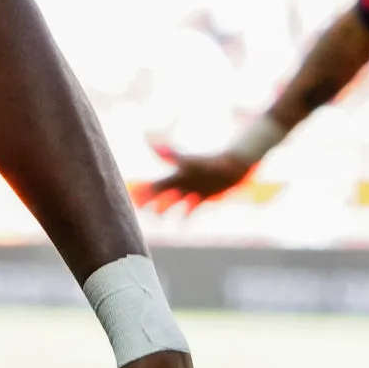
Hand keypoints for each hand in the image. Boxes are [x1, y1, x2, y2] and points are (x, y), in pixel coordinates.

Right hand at [131, 144, 254, 214]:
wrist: (236, 164)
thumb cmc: (212, 163)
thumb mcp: (190, 162)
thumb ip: (170, 155)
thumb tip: (149, 142)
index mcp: (177, 176)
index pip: (156, 186)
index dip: (144, 192)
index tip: (132, 198)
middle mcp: (184, 181)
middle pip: (163, 193)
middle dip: (151, 200)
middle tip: (138, 209)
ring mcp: (195, 188)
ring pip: (176, 200)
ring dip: (166, 208)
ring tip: (157, 218)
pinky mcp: (207, 195)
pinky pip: (194, 207)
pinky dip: (187, 215)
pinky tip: (183, 225)